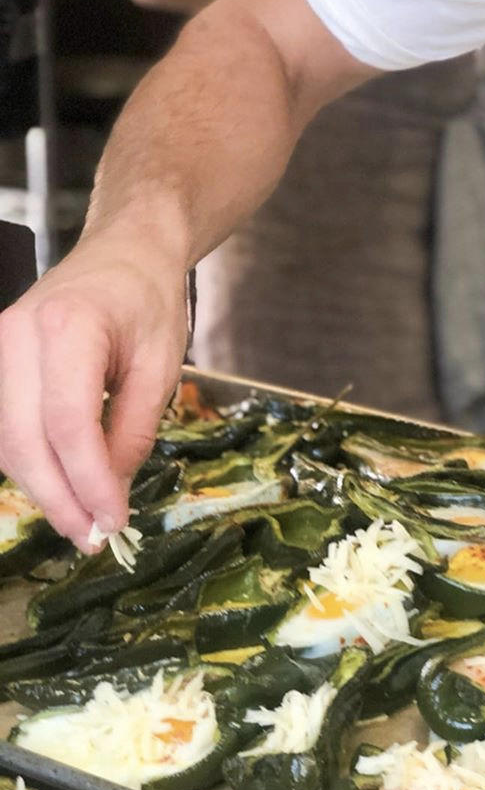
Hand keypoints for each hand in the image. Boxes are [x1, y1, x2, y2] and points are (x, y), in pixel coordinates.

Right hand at [0, 235, 188, 550]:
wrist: (125, 251)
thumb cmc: (150, 299)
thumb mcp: (163, 363)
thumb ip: (134, 430)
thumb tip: (108, 495)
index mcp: (68, 326)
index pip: (68, 424)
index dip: (88, 483)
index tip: (114, 523)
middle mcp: (17, 334)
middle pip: (23, 439)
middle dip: (58, 499)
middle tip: (94, 538)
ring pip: (7, 441)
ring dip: (43, 488)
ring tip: (84, 521)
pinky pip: (6, 427)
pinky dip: (33, 463)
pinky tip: (65, 488)